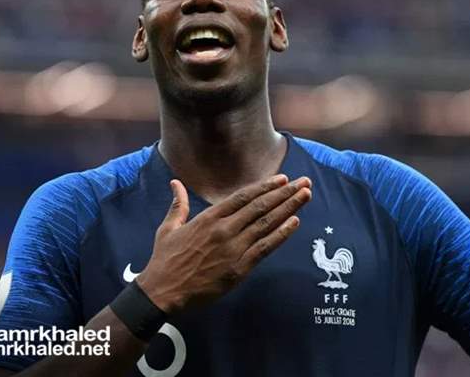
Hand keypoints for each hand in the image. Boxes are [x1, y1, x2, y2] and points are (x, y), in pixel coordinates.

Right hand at [136, 174, 311, 313]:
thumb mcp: (168, 228)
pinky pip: (265, 248)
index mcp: (209, 218)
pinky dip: (281, 234)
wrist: (163, 291)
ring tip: (305, 196)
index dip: (265, 187)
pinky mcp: (238, 268)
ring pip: (266, 224)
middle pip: (260, 206)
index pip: (243, 197)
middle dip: (285, 193)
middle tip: (304, 182)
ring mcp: (233, 248)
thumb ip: (178, 204)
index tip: (282, 179)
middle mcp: (224, 229)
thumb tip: (175, 183)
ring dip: (289, 208)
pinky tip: (295, 222)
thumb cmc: (165, 260)